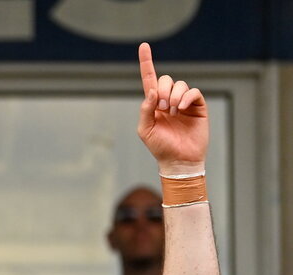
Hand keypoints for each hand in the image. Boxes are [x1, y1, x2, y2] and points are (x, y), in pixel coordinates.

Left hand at [136, 42, 207, 175]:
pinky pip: (193, 92)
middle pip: (165, 80)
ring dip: (173, 96)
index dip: (146, 62)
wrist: (179, 160)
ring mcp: (184, 103)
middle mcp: (168, 100)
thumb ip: (145, 110)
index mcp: (153, 105)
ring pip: (179, 85)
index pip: (149, 79)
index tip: (144, 46)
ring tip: (172, 112)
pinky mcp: (198, 107)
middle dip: (162, 90)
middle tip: (162, 107)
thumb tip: (152, 91)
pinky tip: (181, 108)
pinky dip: (186, 97)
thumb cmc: (160, 147)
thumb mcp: (145, 130)